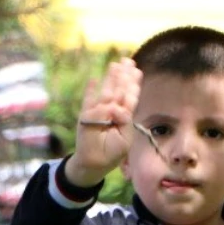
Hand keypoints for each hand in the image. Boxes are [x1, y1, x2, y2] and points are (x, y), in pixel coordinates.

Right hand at [65, 58, 142, 186]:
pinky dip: (90, 91)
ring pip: (106, 92)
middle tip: (128, 61)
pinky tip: (94, 80)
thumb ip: (124, 119)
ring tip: (116, 65)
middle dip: (124, 76)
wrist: (95, 163)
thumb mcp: (125, 137)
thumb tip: (116, 106)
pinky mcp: (86, 116)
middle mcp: (111, 110)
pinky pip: (87, 101)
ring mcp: (98, 112)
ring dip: (110, 78)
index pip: (129, 96)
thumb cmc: (112, 152)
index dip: (133, 84)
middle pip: (119, 90)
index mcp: (123, 115)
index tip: (137, 71)